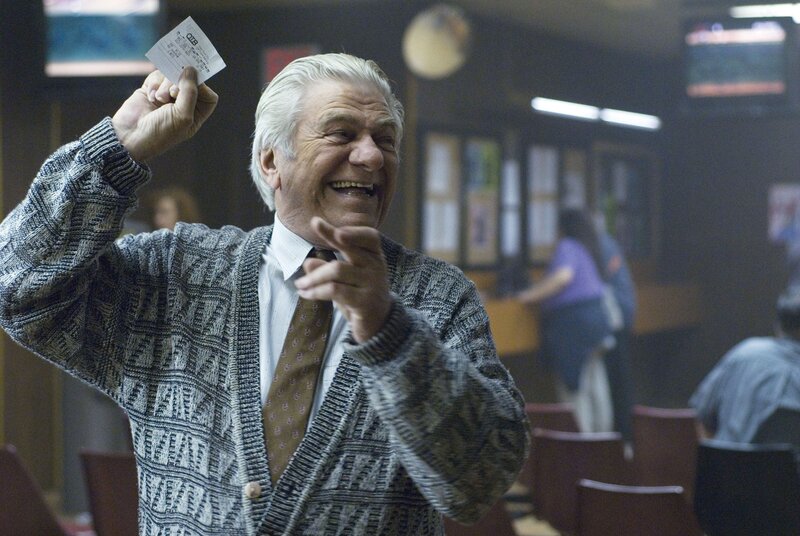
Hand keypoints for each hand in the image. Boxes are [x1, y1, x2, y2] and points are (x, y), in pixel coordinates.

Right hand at [111, 67, 217, 161]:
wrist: (129, 136)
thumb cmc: (159, 132)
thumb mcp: (182, 116)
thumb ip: (190, 92)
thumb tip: (192, 69)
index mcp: (196, 114)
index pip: (208, 94)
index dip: (201, 87)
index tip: (191, 86)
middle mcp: (183, 104)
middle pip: (190, 81)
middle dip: (180, 84)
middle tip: (172, 93)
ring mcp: (167, 95)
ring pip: (172, 75)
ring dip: (165, 85)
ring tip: (159, 98)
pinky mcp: (152, 89)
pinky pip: (157, 76)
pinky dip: (154, 84)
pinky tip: (150, 96)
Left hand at [295, 217, 391, 342]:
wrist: (380, 324)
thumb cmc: (360, 295)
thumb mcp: (344, 280)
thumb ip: (328, 268)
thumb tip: (308, 262)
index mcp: (375, 256)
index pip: (369, 236)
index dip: (350, 229)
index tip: (320, 222)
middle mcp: (376, 267)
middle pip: (351, 248)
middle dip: (330, 236)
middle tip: (313, 226)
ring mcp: (372, 284)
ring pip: (337, 269)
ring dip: (313, 277)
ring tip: (299, 284)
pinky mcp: (364, 302)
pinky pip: (335, 290)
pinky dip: (316, 291)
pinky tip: (306, 294)